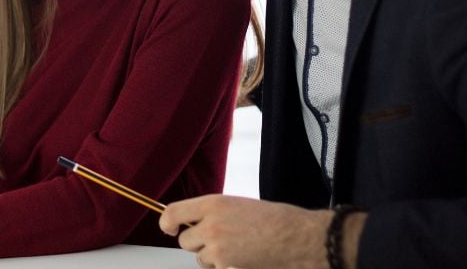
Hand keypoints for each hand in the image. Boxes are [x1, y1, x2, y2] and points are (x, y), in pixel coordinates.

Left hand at [160, 195, 332, 268]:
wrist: (299, 238)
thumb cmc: (276, 221)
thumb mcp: (239, 206)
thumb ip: (214, 213)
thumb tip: (196, 222)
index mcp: (214, 203)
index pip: (173, 212)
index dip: (167, 222)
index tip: (169, 227)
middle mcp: (210, 224)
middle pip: (184, 240)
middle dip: (197, 243)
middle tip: (218, 241)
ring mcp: (217, 247)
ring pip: (200, 257)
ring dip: (212, 257)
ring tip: (238, 249)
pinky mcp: (225, 265)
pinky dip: (224, 267)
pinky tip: (243, 259)